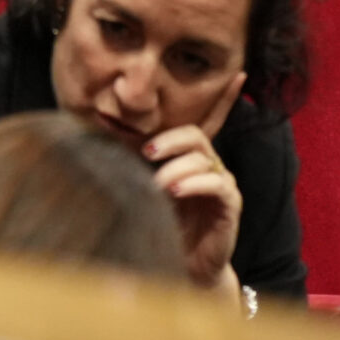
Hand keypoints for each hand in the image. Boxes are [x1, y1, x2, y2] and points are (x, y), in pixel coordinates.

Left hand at [144, 74, 245, 295]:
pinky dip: (193, 183)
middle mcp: (210, 165)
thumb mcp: (142, 185)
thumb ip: (134, 159)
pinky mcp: (230, 205)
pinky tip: (175, 190)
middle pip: (196, 135)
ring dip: (176, 167)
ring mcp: (222, 184)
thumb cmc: (160, 222)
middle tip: (147, 152)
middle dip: (171, 139)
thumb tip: (102, 129)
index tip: (237, 74)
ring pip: (204, 158)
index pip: (207, 120)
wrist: (178, 265)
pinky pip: (217, 184)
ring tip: (157, 184)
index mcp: (191, 157)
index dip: (224, 98)